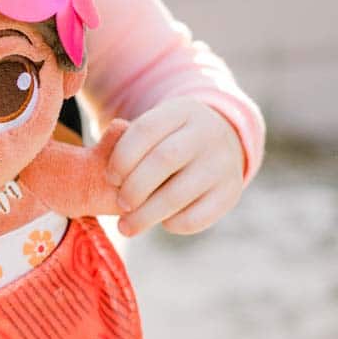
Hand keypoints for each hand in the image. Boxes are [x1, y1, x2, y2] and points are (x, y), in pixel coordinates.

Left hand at [104, 98, 245, 237]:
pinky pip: (197, 216)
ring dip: (146, 214)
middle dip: (134, 187)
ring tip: (127, 226)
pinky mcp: (230, 193)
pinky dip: (173, 224)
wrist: (221, 144)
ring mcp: (222, 163)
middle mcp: (206, 134)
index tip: (110, 177)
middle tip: (120, 204)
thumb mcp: (156, 128)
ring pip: (178, 193)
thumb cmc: (170, 141)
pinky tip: (163, 222)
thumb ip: (129, 143)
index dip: (122, 157)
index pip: (145, 130)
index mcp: (181, 111)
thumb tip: (108, 175)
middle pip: (163, 160)